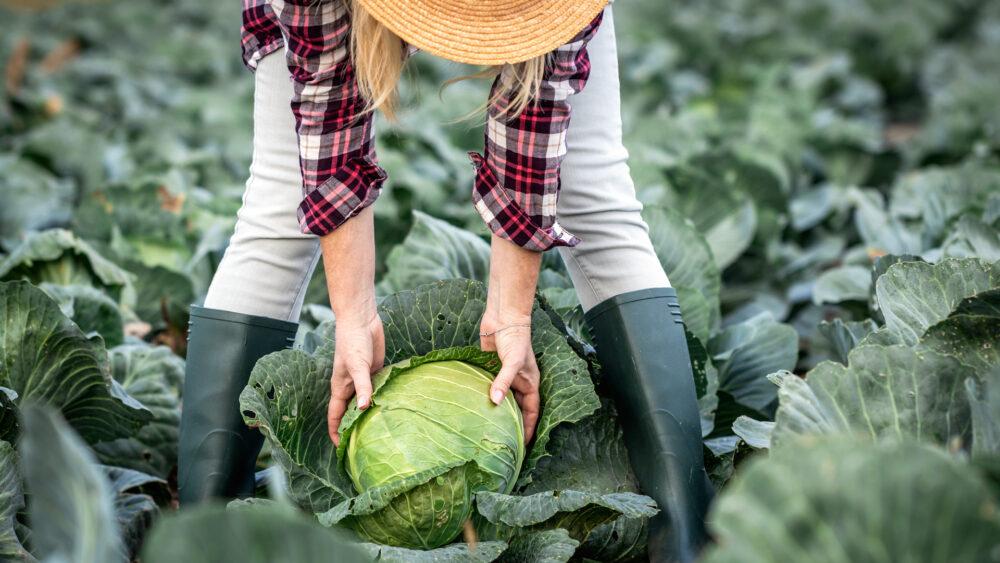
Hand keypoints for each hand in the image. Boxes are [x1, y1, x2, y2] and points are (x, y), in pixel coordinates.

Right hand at [327, 311, 384, 445]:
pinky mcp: (377, 372)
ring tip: (383, 432)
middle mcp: (352, 387)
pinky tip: (395, 407)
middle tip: (366, 446)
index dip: (336, 432)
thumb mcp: (357, 366)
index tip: (342, 450)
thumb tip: (364, 408)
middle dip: (355, 428)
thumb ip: (362, 386)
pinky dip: (384, 398)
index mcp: (340, 388)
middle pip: (351, 412)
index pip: (335, 416)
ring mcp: (364, 380)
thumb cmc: (353, 342)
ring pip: (367, 402)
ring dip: (373, 414)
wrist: (362, 321)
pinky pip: (379, 390)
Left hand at [480, 312, 539, 442]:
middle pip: (516, 410)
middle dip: (511, 425)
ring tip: (486, 432)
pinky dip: (482, 398)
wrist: (503, 318)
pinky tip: (473, 409)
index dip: (528, 429)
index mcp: (529, 384)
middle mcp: (517, 384)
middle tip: (502, 443)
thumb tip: (495, 402)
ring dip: (495, 412)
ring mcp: (503, 378)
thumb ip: (504, 382)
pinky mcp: (489, 372)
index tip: (521, 446)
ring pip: (500, 401)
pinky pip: (487, 389)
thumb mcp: (513, 362)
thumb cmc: (516, 339)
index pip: (531, 412)